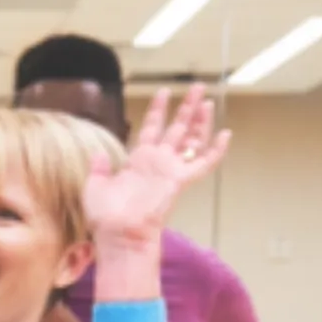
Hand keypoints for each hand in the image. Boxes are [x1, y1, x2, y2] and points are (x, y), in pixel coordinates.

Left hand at [85, 84, 229, 253]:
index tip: (164, 92)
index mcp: (138, 160)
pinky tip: (226, 134)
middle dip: (187, 107)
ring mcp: (170, 170)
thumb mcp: (95, 187)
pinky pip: (204, 163)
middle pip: (177, 127)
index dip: (158, 109)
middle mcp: (157, 162)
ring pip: (192, 139)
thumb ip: (99, 168)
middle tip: (197, 87)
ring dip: (200, 120)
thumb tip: (98, 153)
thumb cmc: (105, 216)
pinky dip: (216, 150)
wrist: (118, 233)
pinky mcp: (180, 180)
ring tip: (207, 101)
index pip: (152, 128)